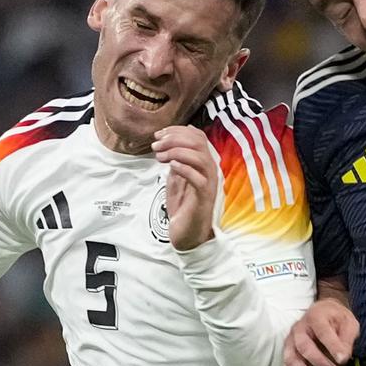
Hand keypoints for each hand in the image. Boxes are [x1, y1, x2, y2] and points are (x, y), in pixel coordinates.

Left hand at [152, 125, 218, 250]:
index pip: (197, 136)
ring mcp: (209, 183)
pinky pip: (198, 178)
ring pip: (200, 157)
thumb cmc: (183, 207)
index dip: (177, 131)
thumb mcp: (176, 179)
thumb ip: (176, 161)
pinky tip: (171, 167)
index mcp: (203, 163)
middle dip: (174, 138)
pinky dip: (184, 168)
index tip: (159, 134)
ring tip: (159, 157)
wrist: (187, 234)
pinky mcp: (204, 197)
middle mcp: (209, 170)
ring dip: (177, 152)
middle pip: (199, 142)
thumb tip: (169, 144)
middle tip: (155, 145)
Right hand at [283, 298, 358, 365]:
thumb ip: (347, 339)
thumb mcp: (349, 323)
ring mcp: (291, 342)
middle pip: (303, 347)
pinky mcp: (289, 354)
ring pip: (292, 361)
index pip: (322, 332)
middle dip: (320, 363)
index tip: (343, 359)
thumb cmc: (336, 319)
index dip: (332, 346)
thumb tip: (343, 357)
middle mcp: (299, 329)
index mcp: (316, 317)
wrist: (324, 314)